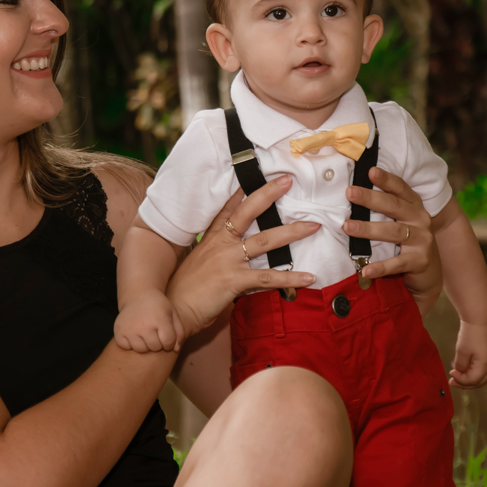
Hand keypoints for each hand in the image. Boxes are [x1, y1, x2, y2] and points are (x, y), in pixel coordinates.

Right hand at [114, 291, 185, 352]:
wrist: (138, 294)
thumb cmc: (158, 307)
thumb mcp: (173, 314)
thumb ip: (179, 332)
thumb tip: (175, 350)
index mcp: (160, 319)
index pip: (168, 343)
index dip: (169, 343)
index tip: (167, 338)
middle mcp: (144, 325)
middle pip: (155, 347)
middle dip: (157, 343)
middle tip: (154, 333)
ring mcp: (130, 328)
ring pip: (140, 349)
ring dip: (144, 345)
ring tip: (145, 334)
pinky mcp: (119, 331)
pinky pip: (125, 347)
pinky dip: (130, 343)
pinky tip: (134, 334)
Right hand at [166, 176, 318, 337]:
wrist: (173, 311)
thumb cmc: (183, 291)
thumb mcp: (196, 264)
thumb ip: (213, 255)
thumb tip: (226, 255)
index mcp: (210, 238)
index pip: (227, 209)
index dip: (240, 191)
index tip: (253, 175)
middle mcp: (220, 244)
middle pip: (247, 212)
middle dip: (268, 194)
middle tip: (287, 181)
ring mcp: (228, 260)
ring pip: (265, 240)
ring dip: (292, 232)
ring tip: (313, 226)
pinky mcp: (234, 280)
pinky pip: (268, 277)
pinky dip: (290, 278)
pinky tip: (309, 277)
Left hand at [343, 167, 442, 304]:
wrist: (429, 274)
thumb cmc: (406, 243)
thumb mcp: (400, 222)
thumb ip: (384, 209)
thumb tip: (351, 194)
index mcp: (414, 206)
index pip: (400, 188)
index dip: (386, 179)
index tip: (370, 171)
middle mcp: (420, 219)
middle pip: (394, 206)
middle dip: (370, 198)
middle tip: (350, 193)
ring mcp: (422, 240)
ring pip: (393, 232)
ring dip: (368, 229)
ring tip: (347, 227)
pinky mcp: (420, 261)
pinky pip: (397, 263)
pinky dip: (380, 267)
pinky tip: (365, 270)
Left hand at [449, 321, 486, 389]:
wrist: (481, 319)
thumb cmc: (470, 335)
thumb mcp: (462, 351)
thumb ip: (460, 365)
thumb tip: (460, 372)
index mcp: (486, 366)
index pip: (472, 380)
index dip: (460, 380)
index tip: (450, 373)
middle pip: (479, 382)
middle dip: (465, 384)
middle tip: (452, 382)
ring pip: (484, 378)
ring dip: (472, 381)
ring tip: (459, 379)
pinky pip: (486, 372)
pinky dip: (477, 375)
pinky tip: (468, 371)